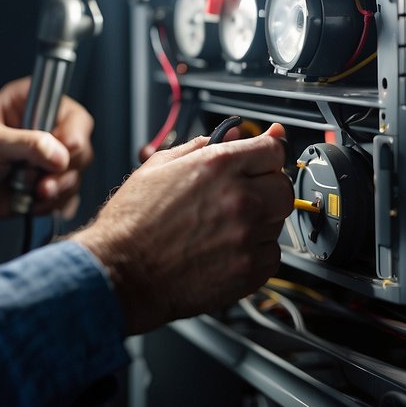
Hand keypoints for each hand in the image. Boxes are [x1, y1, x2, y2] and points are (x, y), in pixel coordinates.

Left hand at [0, 77, 94, 220]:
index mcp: (33, 105)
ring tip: (34, 193)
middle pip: (81, 147)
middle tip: (43, 182)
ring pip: (76, 174)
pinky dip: (53, 203)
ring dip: (59, 188)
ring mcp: (50, 159)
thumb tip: (60, 154)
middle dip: (65, 169)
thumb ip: (26, 144)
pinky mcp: (49, 183)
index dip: (74, 134)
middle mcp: (47, 130)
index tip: (65, 151)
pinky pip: (67, 196)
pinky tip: (32, 203)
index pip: (72, 115)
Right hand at [69, 123, 291, 334]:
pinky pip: (271, 255)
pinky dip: (254, 253)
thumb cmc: (132, 223)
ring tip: (220, 228)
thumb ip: (201, 146)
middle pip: (283, 186)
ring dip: (259, 222)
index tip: (263, 161)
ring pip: (277, 222)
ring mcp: (247, 236)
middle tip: (239, 198)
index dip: (266, 154)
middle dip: (266, 189)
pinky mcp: (250, 270)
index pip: (273, 149)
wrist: (122, 272)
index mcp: (217, 165)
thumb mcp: (158, 167)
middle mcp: (239, 198)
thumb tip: (233, 134)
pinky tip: (224, 251)